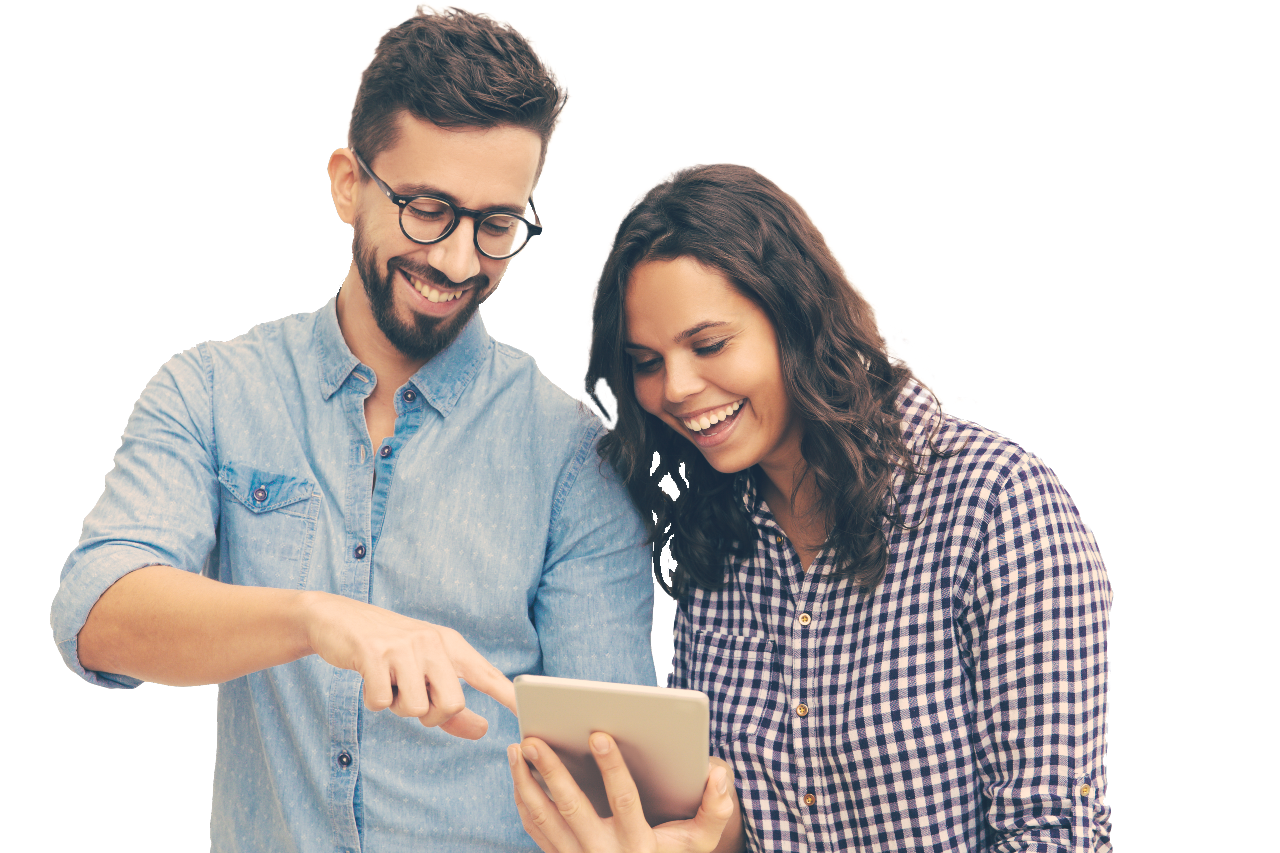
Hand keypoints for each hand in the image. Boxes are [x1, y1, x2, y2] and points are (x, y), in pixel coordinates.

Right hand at [299, 591, 515, 738]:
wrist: (339, 619)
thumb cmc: (388, 651)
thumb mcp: (423, 673)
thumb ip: (452, 707)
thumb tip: (482, 731)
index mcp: (449, 645)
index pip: (485, 674)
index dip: (506, 695)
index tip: (527, 712)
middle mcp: (432, 642)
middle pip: (451, 704)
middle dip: (432, 717)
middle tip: (414, 701)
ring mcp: (403, 647)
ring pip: (414, 708)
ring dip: (397, 706)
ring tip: (389, 681)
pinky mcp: (373, 653)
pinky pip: (380, 702)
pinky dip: (373, 700)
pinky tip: (369, 677)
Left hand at [509, 732, 737, 852]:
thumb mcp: (698, 842)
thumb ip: (715, 810)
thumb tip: (719, 774)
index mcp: (638, 844)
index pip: (625, 801)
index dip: (612, 768)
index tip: (599, 734)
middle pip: (572, 808)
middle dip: (551, 772)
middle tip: (533, 740)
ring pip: (543, 819)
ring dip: (525, 782)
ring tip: (516, 749)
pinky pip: (533, 830)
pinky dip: (522, 799)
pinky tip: (518, 773)